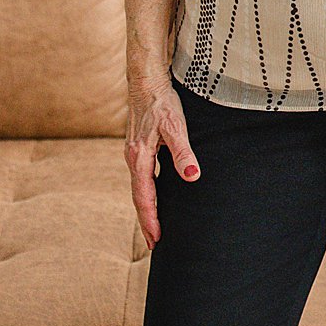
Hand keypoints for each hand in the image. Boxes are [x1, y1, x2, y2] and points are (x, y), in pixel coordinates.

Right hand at [125, 72, 200, 248]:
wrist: (146, 80)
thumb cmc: (161, 102)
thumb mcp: (175, 127)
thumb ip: (184, 153)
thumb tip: (192, 177)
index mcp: (140, 158)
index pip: (144, 197)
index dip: (150, 219)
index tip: (156, 240)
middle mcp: (133, 158)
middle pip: (139, 197)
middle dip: (146, 221)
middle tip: (154, 245)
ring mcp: (135, 154)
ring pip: (139, 188)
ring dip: (146, 208)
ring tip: (155, 227)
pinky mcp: (140, 148)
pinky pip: (142, 178)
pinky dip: (147, 193)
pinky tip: (155, 198)